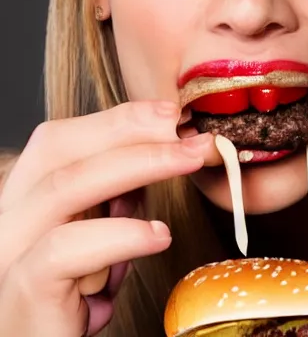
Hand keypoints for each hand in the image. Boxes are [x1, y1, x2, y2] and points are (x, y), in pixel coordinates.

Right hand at [0, 101, 219, 335]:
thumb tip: (162, 153)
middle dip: (129, 130)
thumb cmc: (76, 293)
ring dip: (139, 165)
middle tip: (186, 131)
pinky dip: (119, 234)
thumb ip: (115, 195)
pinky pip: (63, 250)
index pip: (62, 137)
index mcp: (27, 195)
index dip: (117, 119)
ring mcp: (8, 252)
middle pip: (57, 149)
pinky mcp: (21, 292)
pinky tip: (159, 235)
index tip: (168, 112)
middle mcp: (7, 215)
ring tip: (191, 160)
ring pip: (64, 187)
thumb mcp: (99, 231)